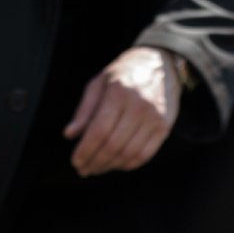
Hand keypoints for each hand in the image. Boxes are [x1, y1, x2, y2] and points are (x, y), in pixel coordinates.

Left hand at [64, 46, 181, 176]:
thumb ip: (84, 110)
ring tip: (97, 168)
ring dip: (109, 166)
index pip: (99, 131)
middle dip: (95, 162)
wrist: (161, 62)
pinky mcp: (164, 127)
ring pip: (128, 154)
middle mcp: (139, 106)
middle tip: (84, 170)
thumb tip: (69, 135)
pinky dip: (127, 165)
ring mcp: (154, 118)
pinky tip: (116, 164)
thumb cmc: (124, 74)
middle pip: (113, 145)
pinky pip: (144, 155)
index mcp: (119, 93)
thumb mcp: (99, 83)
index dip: (85, 150)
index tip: (76, 162)